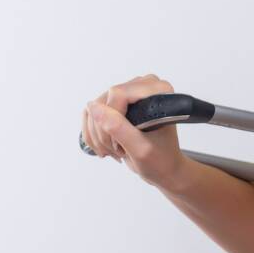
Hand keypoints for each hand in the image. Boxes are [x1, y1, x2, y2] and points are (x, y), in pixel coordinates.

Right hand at [81, 74, 186, 189]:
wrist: (163, 168)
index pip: (118, 94)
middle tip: (118, 150)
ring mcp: (128, 92)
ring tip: (116, 150)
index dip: (111, 119)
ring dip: (97, 135)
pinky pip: (90, 112)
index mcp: (157, 91)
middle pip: (104, 101)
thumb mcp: (140, 149)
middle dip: (104, 131)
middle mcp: (143, 85)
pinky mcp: (115, 102)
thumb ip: (118, 128)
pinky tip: (107, 146)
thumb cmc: (161, 159)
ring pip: (93, 108)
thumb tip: (93, 107)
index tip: (120, 142)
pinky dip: (92, 134)